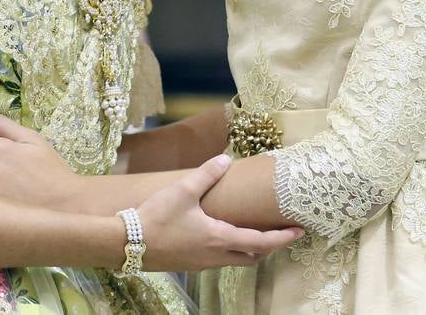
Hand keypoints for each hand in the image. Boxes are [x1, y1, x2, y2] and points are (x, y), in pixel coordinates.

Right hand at [133, 155, 301, 271]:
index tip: (299, 232)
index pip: (260, 242)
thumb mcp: (182, 191)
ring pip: (234, 260)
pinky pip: (217, 260)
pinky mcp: (188, 265)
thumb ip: (206, 175)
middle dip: (269, 247)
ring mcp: (201, 264)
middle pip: (251, 257)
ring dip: (248, 249)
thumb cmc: (156, 218)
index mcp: (218, 239)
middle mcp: (214, 256)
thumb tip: (226, 159)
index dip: (282, 238)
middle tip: (280, 234)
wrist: (126, 244)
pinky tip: (220, 237)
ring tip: (254, 234)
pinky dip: (229, 250)